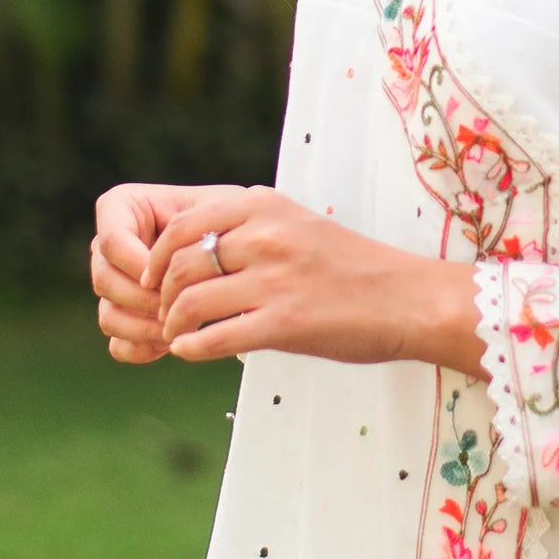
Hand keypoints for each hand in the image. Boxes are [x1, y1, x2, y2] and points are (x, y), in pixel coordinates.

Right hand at [90, 181, 247, 365]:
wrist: (240, 250)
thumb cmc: (228, 220)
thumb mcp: (216, 209)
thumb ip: (186, 229)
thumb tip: (154, 274)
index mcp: (122, 207)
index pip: (111, 240)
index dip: (137, 264)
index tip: (173, 275)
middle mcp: (110, 247)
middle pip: (105, 280)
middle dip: (145, 299)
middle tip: (183, 307)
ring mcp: (114, 285)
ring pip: (109, 316)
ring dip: (145, 328)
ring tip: (183, 327)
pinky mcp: (125, 319)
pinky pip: (118, 345)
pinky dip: (144, 348)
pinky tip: (172, 343)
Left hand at [140, 184, 486, 377]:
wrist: (407, 298)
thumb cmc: (352, 265)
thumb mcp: (300, 224)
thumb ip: (252, 226)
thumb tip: (194, 245)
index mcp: (266, 207)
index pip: (184, 224)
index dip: (156, 253)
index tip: (150, 275)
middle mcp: (267, 237)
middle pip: (182, 264)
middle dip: (161, 294)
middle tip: (164, 311)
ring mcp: (275, 280)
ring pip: (191, 302)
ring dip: (173, 323)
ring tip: (176, 333)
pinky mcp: (285, 323)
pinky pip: (216, 338)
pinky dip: (192, 348)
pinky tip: (190, 352)